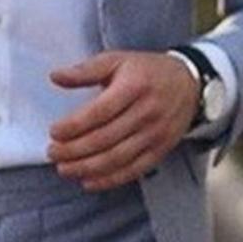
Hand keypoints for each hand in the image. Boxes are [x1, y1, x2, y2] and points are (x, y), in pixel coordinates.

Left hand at [47, 49, 199, 189]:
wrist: (189, 84)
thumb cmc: (148, 72)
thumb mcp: (117, 61)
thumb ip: (85, 70)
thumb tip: (56, 76)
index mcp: (134, 87)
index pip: (99, 112)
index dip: (74, 125)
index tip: (54, 132)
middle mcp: (146, 112)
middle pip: (105, 138)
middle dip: (74, 150)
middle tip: (53, 153)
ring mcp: (154, 135)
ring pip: (116, 158)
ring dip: (87, 168)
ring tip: (65, 169)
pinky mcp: (159, 151)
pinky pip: (132, 170)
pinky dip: (109, 179)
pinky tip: (89, 181)